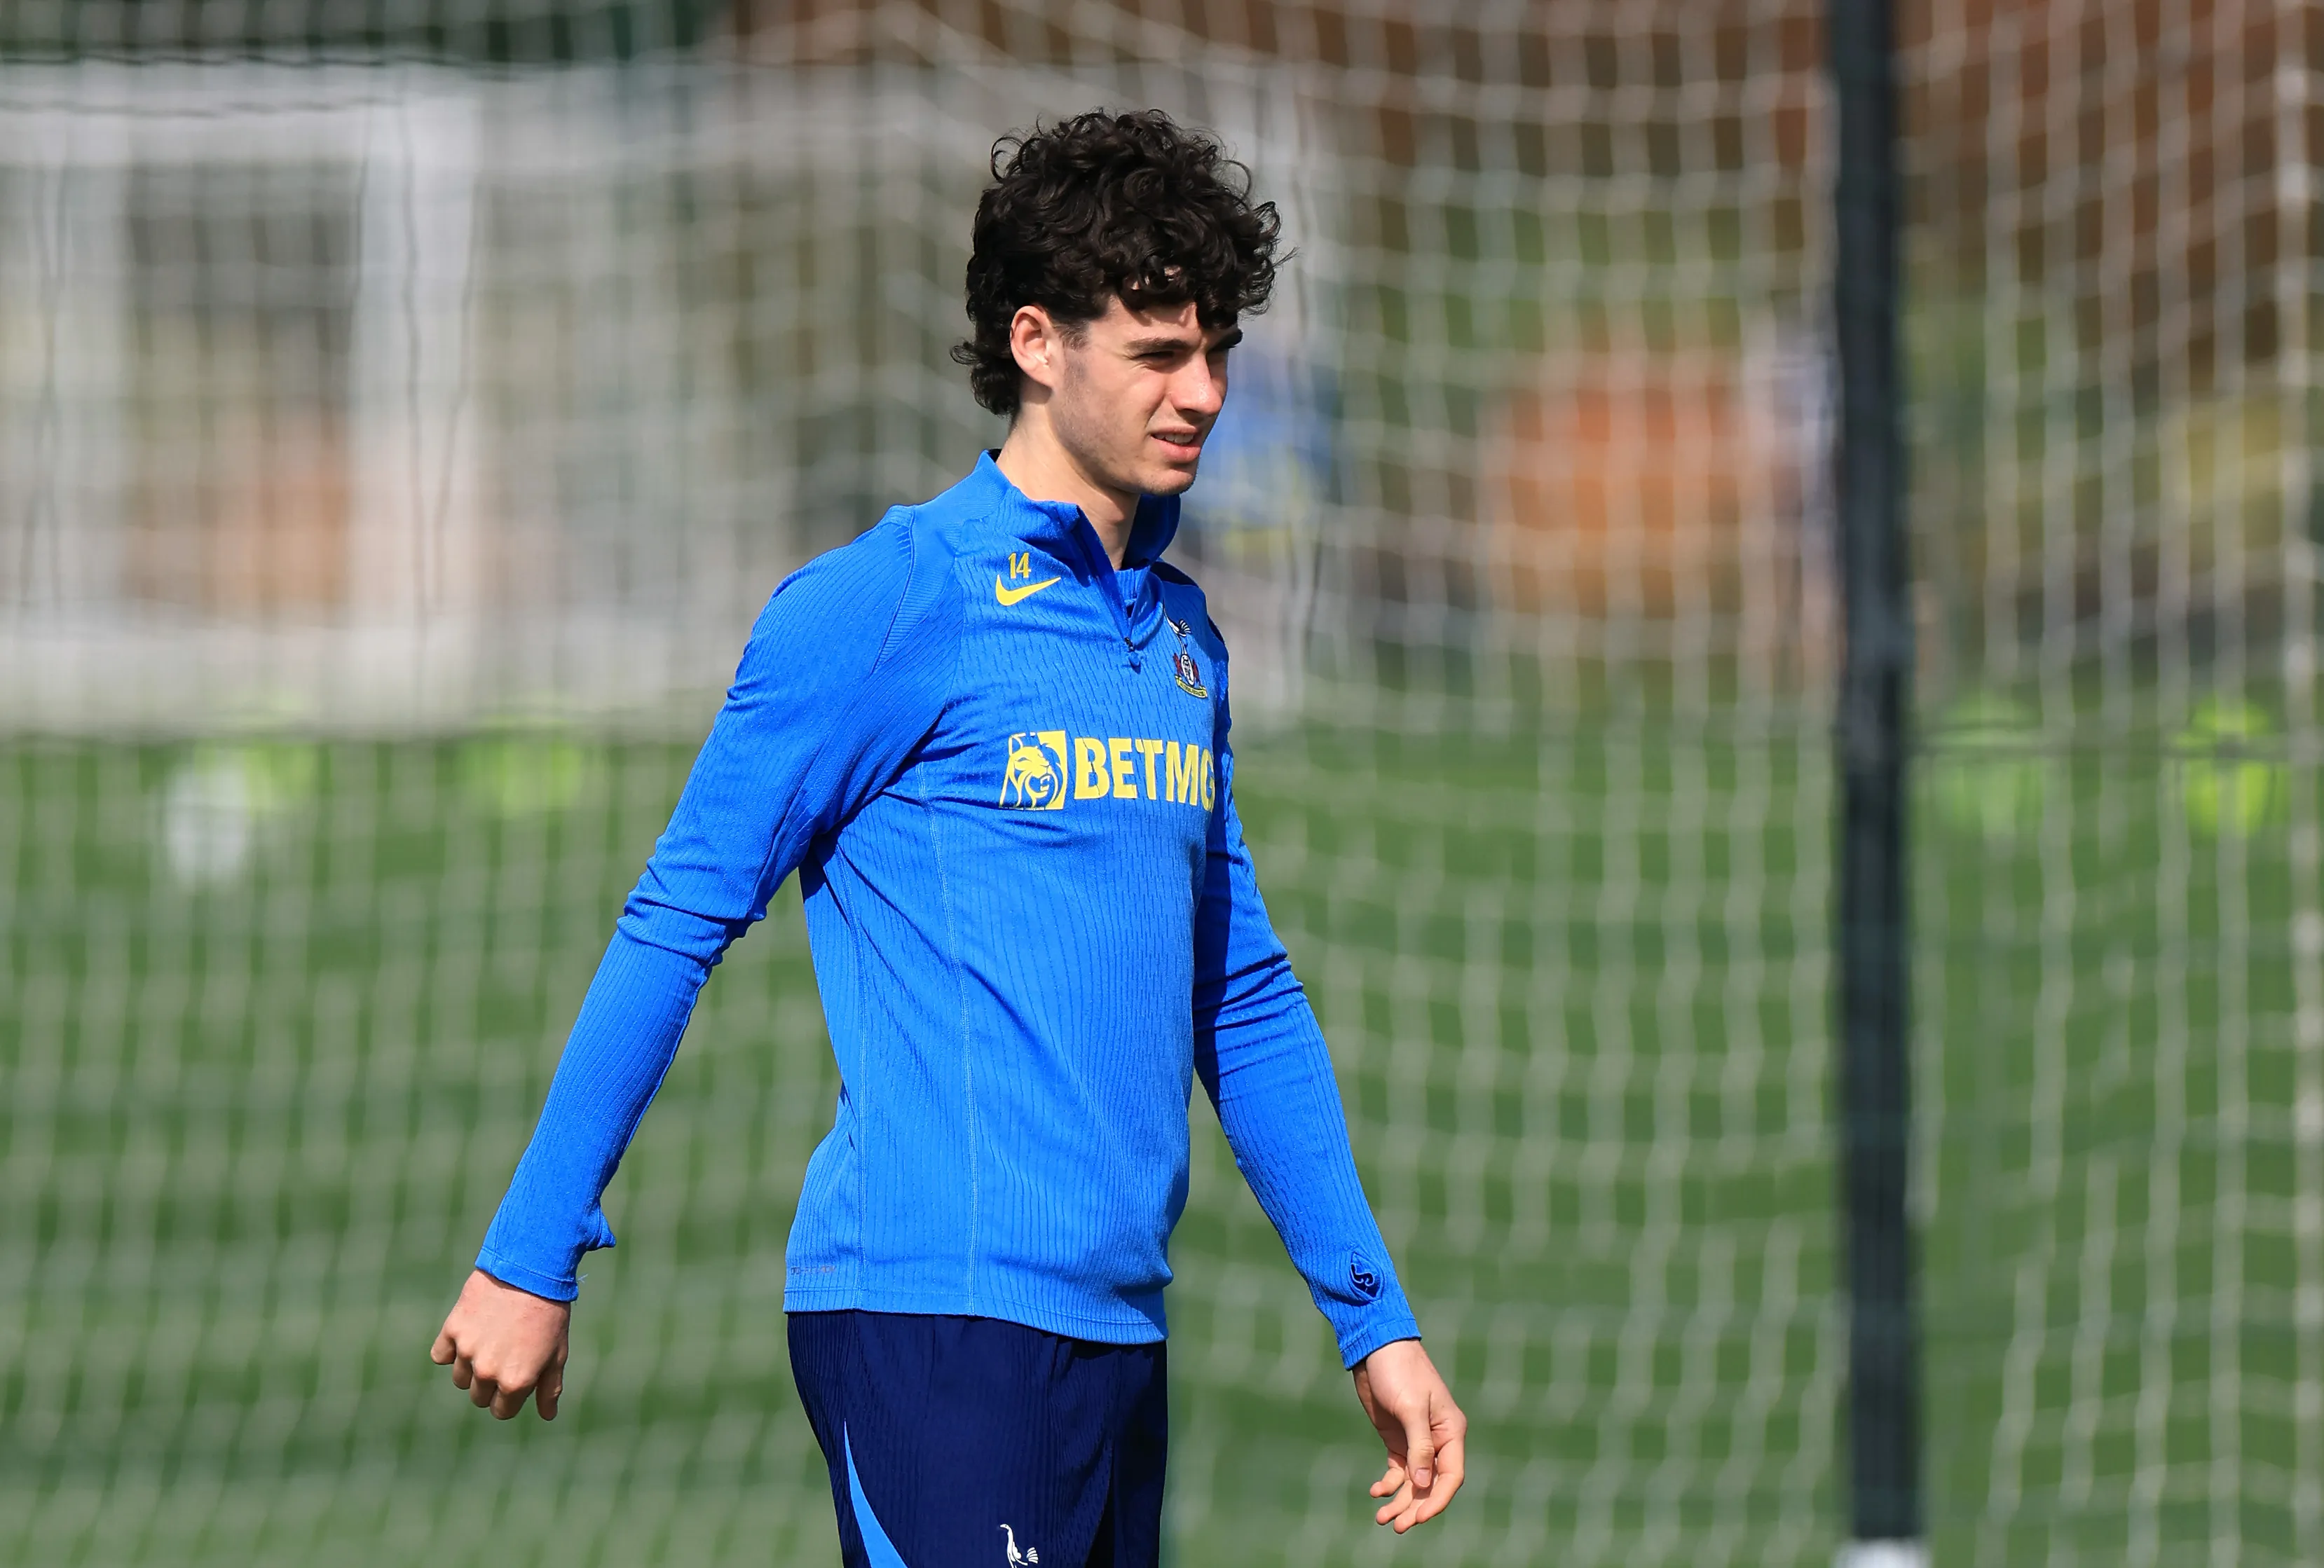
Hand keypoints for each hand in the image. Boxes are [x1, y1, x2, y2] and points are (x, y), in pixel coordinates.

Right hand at [429, 1268, 571, 1420]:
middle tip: (507, 1355)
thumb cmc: (550, 1312)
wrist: (531, 1268)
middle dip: (492, 1384)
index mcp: (516, 1382)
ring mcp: (467, 1351)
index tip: (517, 1378)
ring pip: (460, 1378)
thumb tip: (548, 1415)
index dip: (511, 1398)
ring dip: (472, 1367)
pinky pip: (441, 1355)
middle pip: (479, 1397)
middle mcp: (488, 1372)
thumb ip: (549, 1388)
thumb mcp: (557, 1352)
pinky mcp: (452, 1329)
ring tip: (492, 1340)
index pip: (501, 1411)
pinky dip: (450, 1349)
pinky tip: (470, 1333)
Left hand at [1352, 1338, 1466, 1531]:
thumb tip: (1424, 1486)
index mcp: (1451, 1432)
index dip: (1437, 1501)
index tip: (1417, 1518)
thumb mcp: (1410, 1408)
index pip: (1451, 1476)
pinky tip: (1375, 1491)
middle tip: (1395, 1525)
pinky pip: (1397, 1470)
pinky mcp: (1397, 1439)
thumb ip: (1419, 1447)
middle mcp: (1437, 1441)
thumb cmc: (1400, 1371)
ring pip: (1413, 1482)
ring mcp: (1417, 1441)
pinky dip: (1388, 1484)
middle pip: (1430, 1485)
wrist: (1376, 1347)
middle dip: (1414, 1507)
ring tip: (1381, 1518)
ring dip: (1399, 1501)